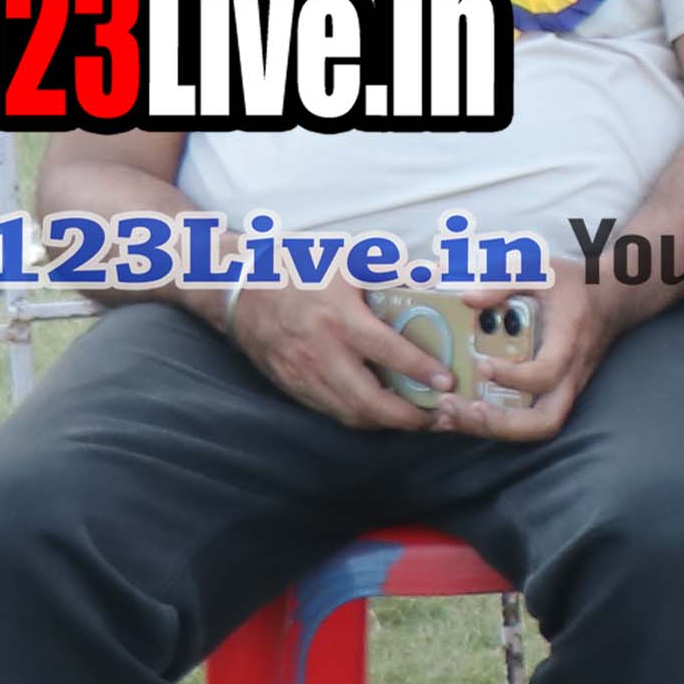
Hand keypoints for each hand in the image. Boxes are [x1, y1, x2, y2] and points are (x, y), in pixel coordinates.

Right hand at [216, 278, 450, 434]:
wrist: (237, 285)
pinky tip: (378, 412)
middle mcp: (320, 352)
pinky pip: (328, 410)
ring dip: (384, 422)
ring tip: (415, 420)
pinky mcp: (290, 384)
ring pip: (348, 413)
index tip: (447, 382)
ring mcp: (302, 374)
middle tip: (437, 417)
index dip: (421, 370)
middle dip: (406, 416)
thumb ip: (391, 270)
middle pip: (368, 400)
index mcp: (338, 318)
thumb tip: (433, 273)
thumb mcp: (345, 260)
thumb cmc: (296, 268)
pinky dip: (357, 416)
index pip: (388, 352)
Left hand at [443, 279, 626, 446]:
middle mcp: (570, 375)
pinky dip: (494, 424)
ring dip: (492, 429)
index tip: (483, 366)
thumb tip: (467, 299)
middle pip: (545, 421)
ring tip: (450, 415)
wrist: (614, 299)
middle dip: (500, 423)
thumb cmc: (575, 285)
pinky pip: (528, 421)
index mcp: (569, 342)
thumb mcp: (542, 269)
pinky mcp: (554, 394)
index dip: (514, 377)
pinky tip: (460, 414)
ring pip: (537, 428)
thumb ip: (505, 281)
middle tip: (461, 408)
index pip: (547, 373)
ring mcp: (564, 389)